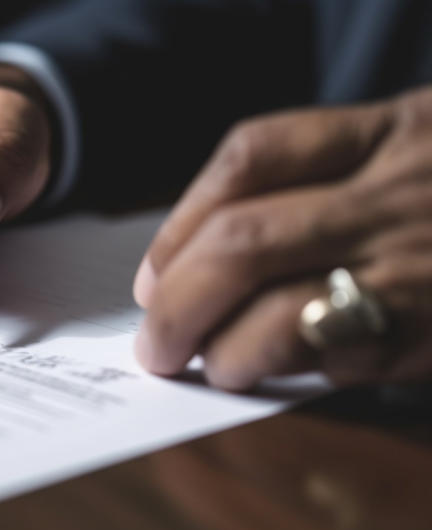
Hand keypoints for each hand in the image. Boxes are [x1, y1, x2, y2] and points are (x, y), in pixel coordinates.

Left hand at [132, 86, 431, 389]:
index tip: (153, 269)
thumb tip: (205, 251)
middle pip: (243, 241)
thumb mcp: (422, 139)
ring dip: (226, 350)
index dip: (182, 218)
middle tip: (154, 341)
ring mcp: (425, 262)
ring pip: (286, 312)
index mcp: (394, 128)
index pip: (252, 156)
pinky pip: (348, 357)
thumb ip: (333, 175)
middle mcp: (402, 191)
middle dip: (177, 299)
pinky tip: (275, 374)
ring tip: (206, 364)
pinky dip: (294, 372)